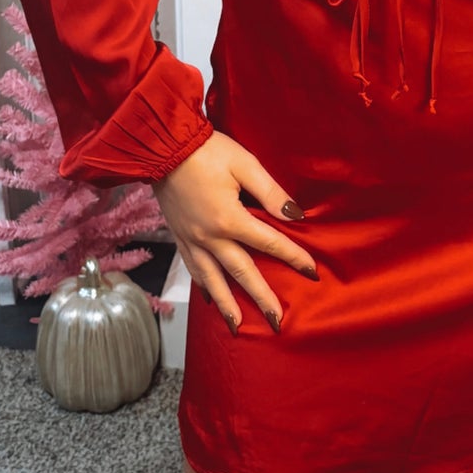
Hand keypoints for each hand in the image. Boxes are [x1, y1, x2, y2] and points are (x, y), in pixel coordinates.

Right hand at [153, 131, 317, 335]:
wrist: (161, 146)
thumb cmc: (205, 150)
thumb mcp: (245, 164)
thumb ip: (271, 193)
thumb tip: (295, 215)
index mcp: (229, 218)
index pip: (270, 243)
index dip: (293, 257)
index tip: (312, 272)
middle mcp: (209, 236)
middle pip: (241, 273)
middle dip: (261, 298)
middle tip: (277, 321)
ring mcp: (191, 239)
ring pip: (212, 279)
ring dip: (227, 304)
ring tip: (237, 326)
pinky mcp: (178, 236)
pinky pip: (192, 268)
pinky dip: (203, 286)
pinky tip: (209, 298)